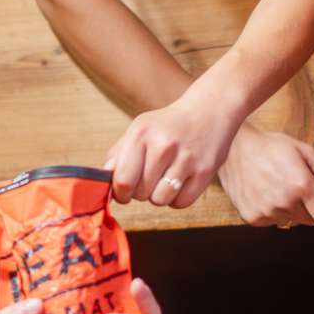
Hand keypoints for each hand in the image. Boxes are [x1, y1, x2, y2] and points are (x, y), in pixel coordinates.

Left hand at [104, 94, 243, 207]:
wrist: (210, 110)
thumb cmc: (169, 124)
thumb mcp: (140, 129)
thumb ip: (118, 154)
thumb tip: (103, 180)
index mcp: (141, 134)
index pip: (123, 181)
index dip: (121, 193)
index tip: (125, 190)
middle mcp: (163, 145)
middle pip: (141, 193)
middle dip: (142, 191)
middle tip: (151, 177)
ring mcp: (186, 159)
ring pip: (161, 200)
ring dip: (160, 195)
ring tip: (166, 179)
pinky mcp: (205, 171)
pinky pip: (182, 203)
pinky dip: (178, 198)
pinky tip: (181, 181)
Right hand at [218, 126, 313, 227]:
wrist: (234, 149)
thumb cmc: (273, 147)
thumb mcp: (306, 151)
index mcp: (301, 186)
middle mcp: (284, 203)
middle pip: (311, 221)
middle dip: (310, 207)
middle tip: (298, 186)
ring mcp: (267, 212)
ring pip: (292, 221)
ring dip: (291, 209)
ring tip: (279, 187)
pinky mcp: (253, 218)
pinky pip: (274, 222)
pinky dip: (274, 211)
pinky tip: (267, 193)